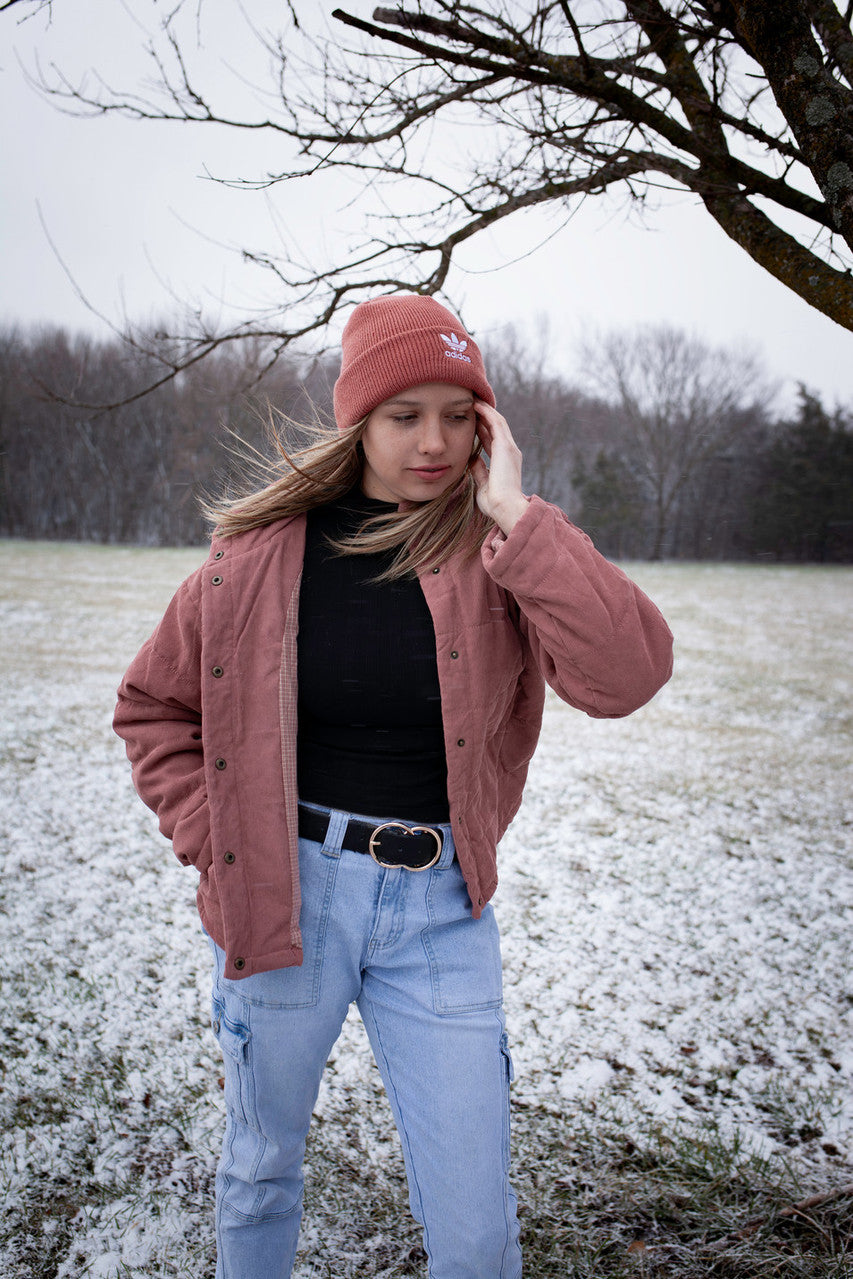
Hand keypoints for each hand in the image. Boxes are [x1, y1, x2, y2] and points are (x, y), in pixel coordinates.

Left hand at [469, 400, 528, 533]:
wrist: (505, 507)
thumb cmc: (495, 503)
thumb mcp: (483, 484)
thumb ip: (479, 470)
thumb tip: (471, 459)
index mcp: (505, 462)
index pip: (492, 441)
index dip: (482, 430)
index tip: (472, 422)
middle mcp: (510, 452)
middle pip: (497, 428)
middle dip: (485, 415)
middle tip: (472, 404)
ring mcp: (509, 448)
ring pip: (498, 422)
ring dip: (486, 410)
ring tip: (474, 400)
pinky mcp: (505, 446)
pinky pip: (496, 423)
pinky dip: (487, 413)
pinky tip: (477, 405)